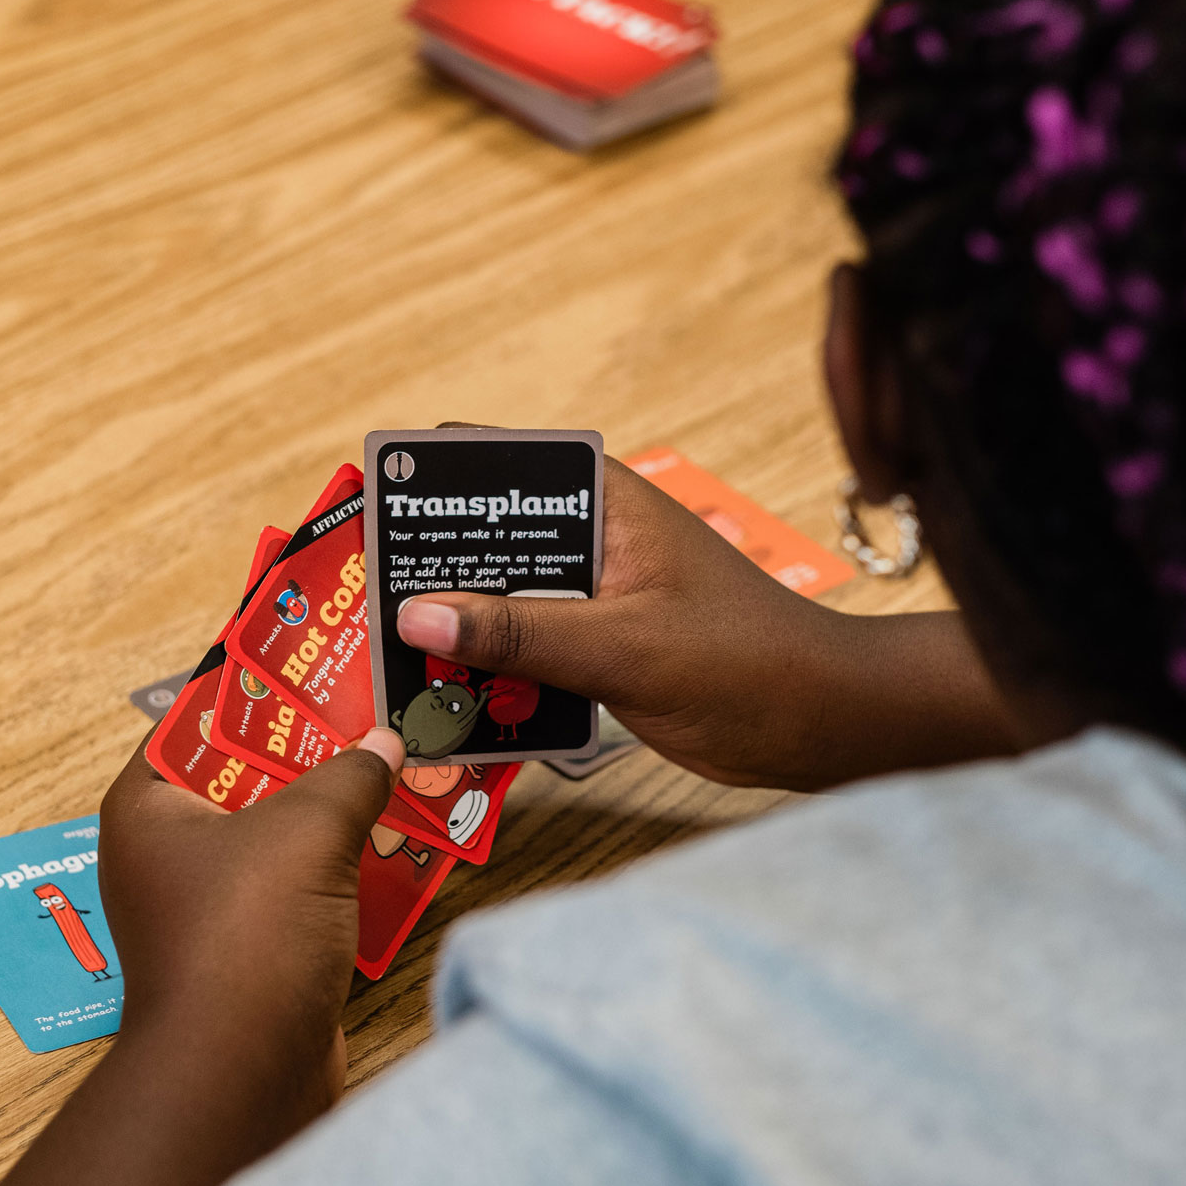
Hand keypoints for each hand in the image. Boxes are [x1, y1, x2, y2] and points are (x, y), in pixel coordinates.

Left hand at [0, 729, 405, 1185]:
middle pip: (247, 774)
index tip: (316, 659)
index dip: (255, 687)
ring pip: (281, 833)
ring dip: (338, 808)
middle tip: (375, 706)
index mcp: (149, 806)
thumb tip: (386, 741)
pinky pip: (304, 885)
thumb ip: (350, 774)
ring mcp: (211, 905)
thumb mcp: (305, 830)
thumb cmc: (246, 938)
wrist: (243, 1076)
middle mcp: (168, 852)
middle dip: (313, 747)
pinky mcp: (255, 949)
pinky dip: (345, 865)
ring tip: (402, 763)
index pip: (195, 719)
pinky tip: (401, 839)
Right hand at [395, 458, 1014, 789]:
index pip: (495, 461)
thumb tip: (417, 613)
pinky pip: (522, 656)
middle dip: (428, 576)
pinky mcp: (595, 650)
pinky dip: (490, 680)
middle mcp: (589, 540)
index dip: (430, 480)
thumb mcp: (622, 646)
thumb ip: (520, 632)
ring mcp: (591, 597)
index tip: (370, 513)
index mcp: (603, 501)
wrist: (820, 724)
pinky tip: (450, 711)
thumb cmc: (746, 661)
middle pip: (483, 543)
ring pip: (498, 606)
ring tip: (392, 670)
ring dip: (454, 638)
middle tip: (364, 612)